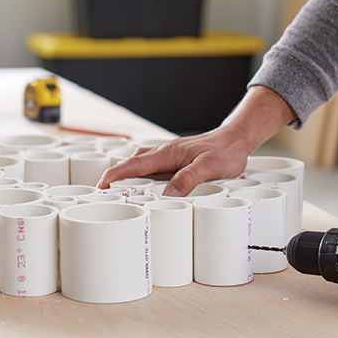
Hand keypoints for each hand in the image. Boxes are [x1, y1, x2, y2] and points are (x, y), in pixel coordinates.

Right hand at [98, 85, 296, 196]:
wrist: (236, 140)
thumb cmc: (225, 151)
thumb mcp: (209, 167)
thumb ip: (188, 178)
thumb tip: (169, 193)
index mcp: (167, 153)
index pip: (134, 164)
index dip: (114, 175)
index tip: (100, 186)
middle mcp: (164, 154)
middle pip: (132, 166)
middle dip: (115, 179)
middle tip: (103, 198)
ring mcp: (169, 157)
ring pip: (142, 167)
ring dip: (129, 179)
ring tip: (121, 197)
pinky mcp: (176, 162)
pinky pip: (153, 170)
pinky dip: (144, 179)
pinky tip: (147, 191)